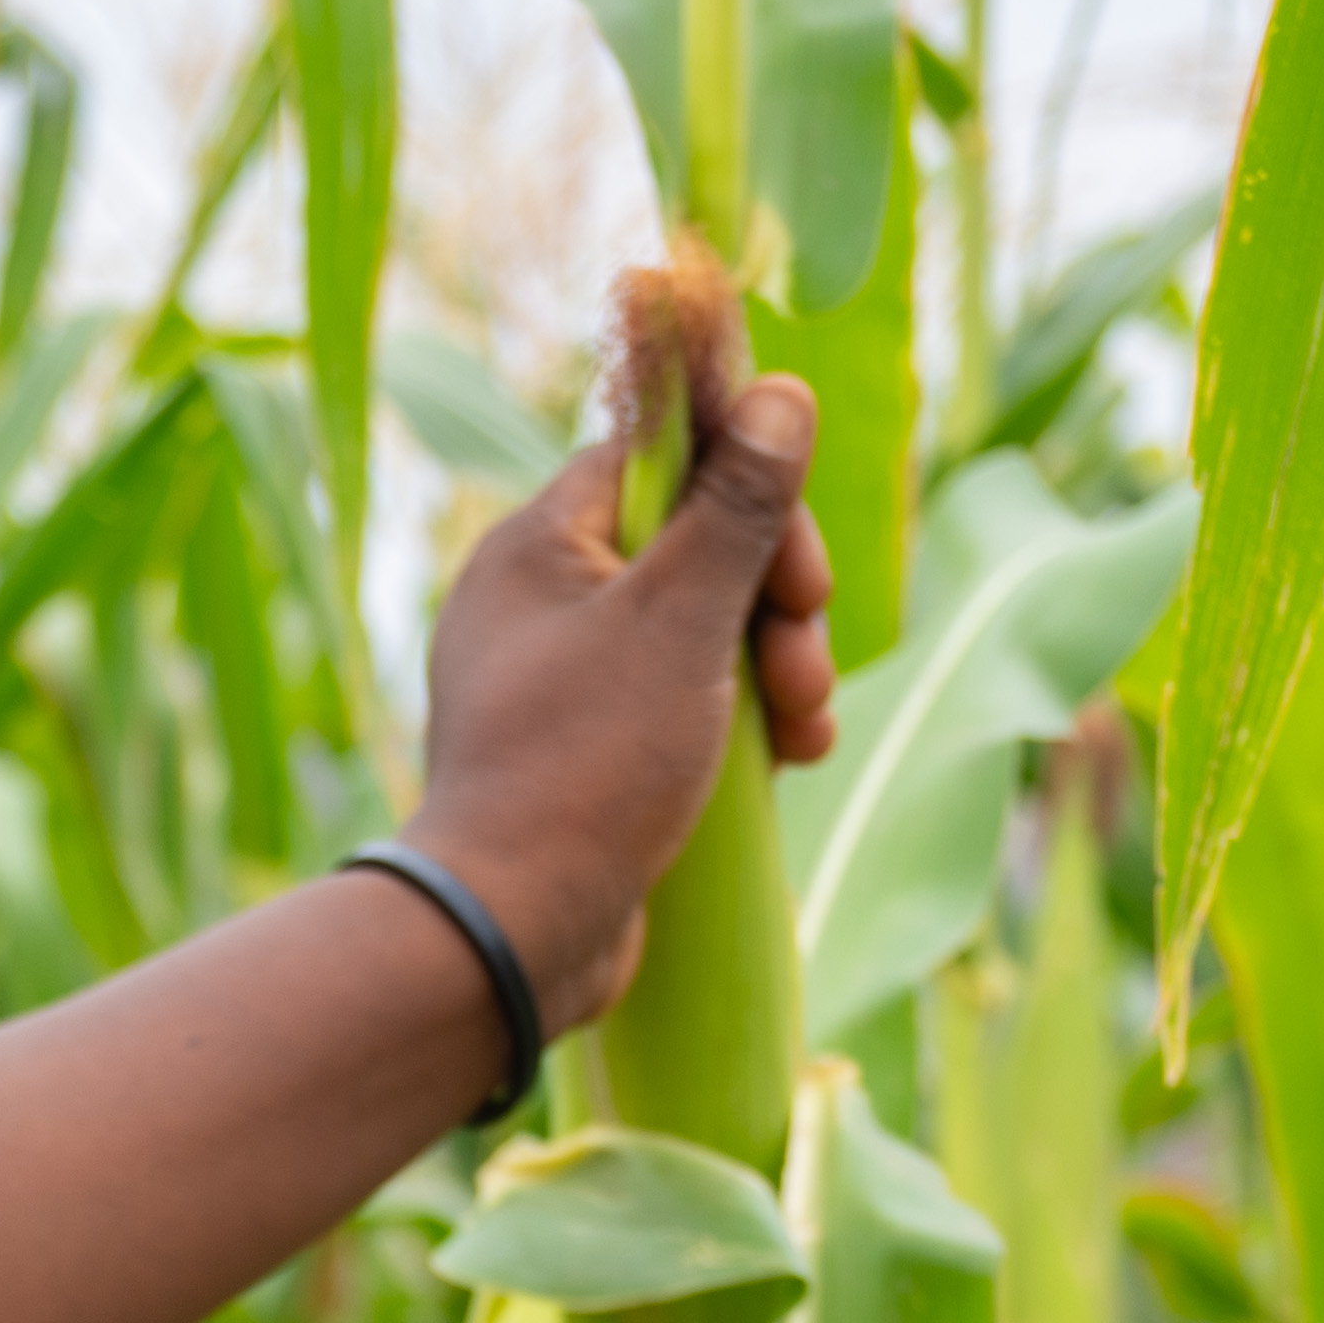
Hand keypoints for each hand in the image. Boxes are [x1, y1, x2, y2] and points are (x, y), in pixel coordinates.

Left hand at [407, 364, 835, 1030]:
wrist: (514, 931)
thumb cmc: (586, 765)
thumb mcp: (680, 620)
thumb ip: (736, 506)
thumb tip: (778, 391)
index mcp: (537, 549)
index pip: (660, 460)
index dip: (744, 492)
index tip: (795, 560)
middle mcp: (540, 605)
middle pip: (697, 548)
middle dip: (776, 600)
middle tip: (804, 663)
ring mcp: (564, 682)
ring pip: (706, 631)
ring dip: (778, 667)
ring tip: (808, 730)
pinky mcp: (592, 752)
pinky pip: (688, 703)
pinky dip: (746, 720)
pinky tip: (793, 760)